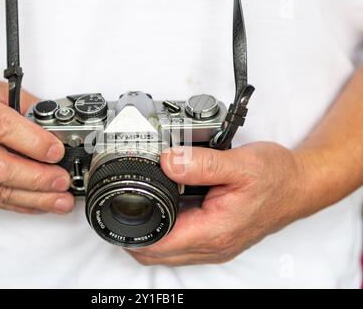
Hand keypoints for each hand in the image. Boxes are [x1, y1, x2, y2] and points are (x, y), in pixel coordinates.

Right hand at [0, 76, 73, 213]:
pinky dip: (18, 204)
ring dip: (34, 199)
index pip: (1, 127)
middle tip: (63, 181)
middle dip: (38, 179)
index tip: (57, 151)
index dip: (34, 142)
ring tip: (60, 200)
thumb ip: (26, 107)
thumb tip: (57, 131)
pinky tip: (39, 204)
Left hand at [129, 142, 311, 265]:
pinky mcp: (218, 238)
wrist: (299, 185)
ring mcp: (216, 245)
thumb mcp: (240, 164)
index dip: (133, 233)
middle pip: (158, 255)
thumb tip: (167, 162)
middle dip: (136, 235)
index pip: (159, 246)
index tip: (119, 213)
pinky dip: (169, 229)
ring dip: (153, 233)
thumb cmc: (277, 178)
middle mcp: (213, 245)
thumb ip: (200, 164)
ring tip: (145, 204)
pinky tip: (169, 206)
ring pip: (169, 251)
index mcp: (214, 231)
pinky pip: (182, 242)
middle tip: (125, 207)